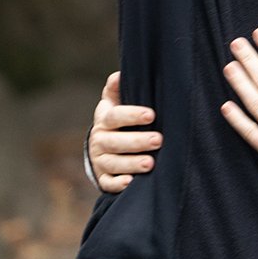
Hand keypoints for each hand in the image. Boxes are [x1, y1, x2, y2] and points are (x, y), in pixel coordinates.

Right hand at [87, 70, 160, 192]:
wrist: (102, 147)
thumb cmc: (117, 121)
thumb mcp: (114, 103)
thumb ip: (116, 90)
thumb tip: (119, 74)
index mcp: (104, 119)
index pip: (115, 116)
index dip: (132, 115)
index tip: (152, 114)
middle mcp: (99, 140)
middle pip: (115, 142)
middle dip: (137, 141)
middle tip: (158, 140)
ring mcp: (100, 160)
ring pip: (113, 163)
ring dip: (132, 164)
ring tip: (151, 164)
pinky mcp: (103, 178)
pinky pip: (108, 183)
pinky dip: (118, 184)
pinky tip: (131, 183)